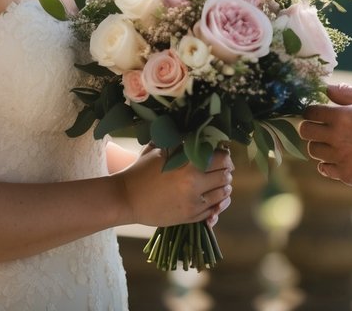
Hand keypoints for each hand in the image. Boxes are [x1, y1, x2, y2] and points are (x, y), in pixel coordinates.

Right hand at [116, 145, 232, 227]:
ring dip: (224, 187)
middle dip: (226, 170)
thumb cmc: (141, 170)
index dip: (224, 155)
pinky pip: (214, 211)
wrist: (125, 198)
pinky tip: (214, 197)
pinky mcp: (189, 218)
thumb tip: (199, 133)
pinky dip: (218, 203)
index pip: (221, 159)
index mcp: (188, 166)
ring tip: (219, 182)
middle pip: (225, 176)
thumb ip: (180, 142)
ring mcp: (193, 204)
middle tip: (222, 167)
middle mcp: (194, 186)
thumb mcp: (160, 149)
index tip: (220, 153)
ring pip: (223, 194)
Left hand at [300, 84, 351, 190]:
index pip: (310, 112)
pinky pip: (323, 168)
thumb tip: (327, 88)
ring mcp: (339, 157)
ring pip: (313, 150)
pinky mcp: (344, 174)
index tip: (318, 113)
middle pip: (305, 131)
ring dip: (320, 145)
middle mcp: (335, 137)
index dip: (311, 111)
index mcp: (341, 116)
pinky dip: (326, 163)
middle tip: (320, 128)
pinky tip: (338, 158)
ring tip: (334, 143)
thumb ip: (348, 92)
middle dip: (310, 127)